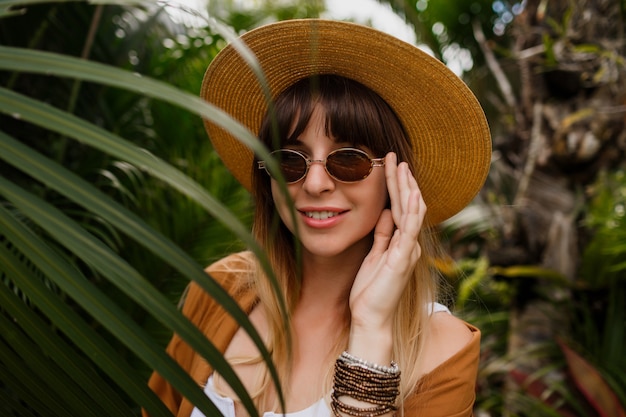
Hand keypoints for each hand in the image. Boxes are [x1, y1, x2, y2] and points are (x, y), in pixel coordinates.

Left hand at [349, 152, 426, 334]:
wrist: (370, 317)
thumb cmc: (370, 290)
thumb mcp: (374, 254)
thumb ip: (382, 234)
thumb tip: (385, 211)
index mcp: (401, 243)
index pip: (401, 209)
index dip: (397, 187)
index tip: (390, 166)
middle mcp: (409, 244)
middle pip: (408, 206)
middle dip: (402, 180)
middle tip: (395, 157)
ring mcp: (407, 250)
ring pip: (411, 212)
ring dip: (406, 188)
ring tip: (401, 166)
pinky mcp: (402, 258)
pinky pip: (409, 229)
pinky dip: (411, 210)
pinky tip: (410, 193)